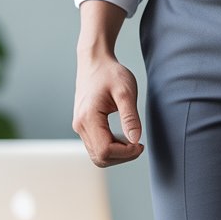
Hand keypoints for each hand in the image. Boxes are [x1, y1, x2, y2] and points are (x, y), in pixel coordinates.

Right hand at [72, 52, 143, 166]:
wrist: (94, 61)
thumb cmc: (109, 73)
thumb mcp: (126, 92)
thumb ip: (131, 117)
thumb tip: (135, 140)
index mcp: (88, 118)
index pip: (106, 151)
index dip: (126, 153)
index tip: (140, 144)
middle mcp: (80, 125)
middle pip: (101, 158)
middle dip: (123, 156)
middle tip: (138, 144)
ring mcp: (80, 127)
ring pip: (98, 156)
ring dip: (117, 154)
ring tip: (131, 139)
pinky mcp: (83, 126)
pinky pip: (97, 148)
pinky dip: (112, 148)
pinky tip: (122, 137)